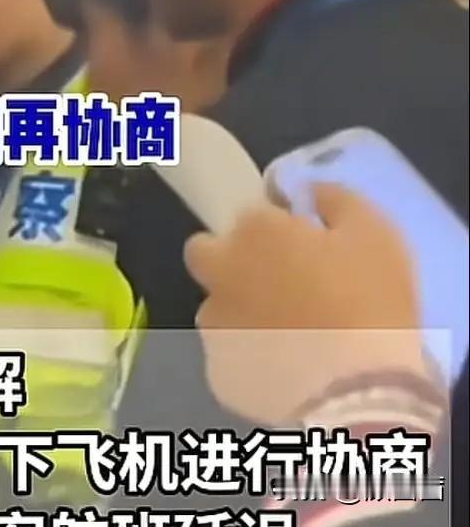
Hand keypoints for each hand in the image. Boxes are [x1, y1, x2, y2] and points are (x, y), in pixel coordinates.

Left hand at [184, 183, 427, 424]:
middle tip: (277, 285)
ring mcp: (215, 324)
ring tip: (287, 336)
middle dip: (230, 261)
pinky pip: (229, 357)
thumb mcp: (374, 233)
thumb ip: (336, 200)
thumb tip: (310, 190)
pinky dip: (249, 360)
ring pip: (216, 308)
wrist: (360, 391)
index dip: (277, 230)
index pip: (251, 215)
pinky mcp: (218, 372)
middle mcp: (221, 270)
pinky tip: (283, 369)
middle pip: (206, 253)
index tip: (304, 248)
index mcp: (254, 230)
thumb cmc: (371, 303)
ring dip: (240, 314)